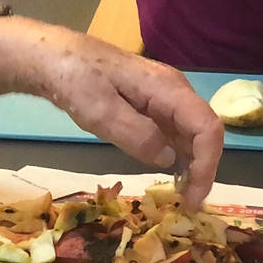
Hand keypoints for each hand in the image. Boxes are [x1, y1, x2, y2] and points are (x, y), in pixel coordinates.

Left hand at [0, 16, 223, 209]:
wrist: (55, 58)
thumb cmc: (76, 80)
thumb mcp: (100, 111)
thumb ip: (137, 135)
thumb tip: (169, 160)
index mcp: (167, 88)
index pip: (207, 127)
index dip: (207, 164)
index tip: (194, 197)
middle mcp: (174, 90)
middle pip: (205, 132)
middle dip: (203, 169)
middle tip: (188, 203)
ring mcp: (165, 97)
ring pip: (193, 134)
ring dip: (193, 165)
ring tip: (181, 195)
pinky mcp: (154, 105)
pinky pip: (176, 132)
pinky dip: (178, 156)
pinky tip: (169, 174)